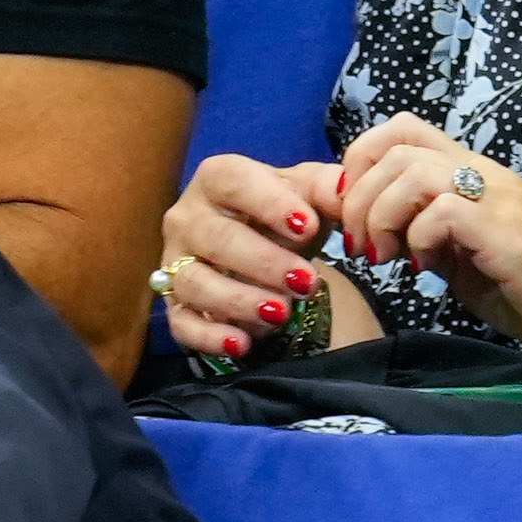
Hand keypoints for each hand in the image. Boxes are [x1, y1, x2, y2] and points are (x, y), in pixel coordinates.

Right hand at [156, 153, 335, 361]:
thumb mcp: (308, 195)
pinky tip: (242, 343)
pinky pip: (182, 323)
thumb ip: (328, 189)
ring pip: (195, 282)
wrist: (263, 245)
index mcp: (216, 178)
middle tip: (306, 282)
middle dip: (263, 261)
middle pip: (215, 237)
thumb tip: (346, 191)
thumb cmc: (280, 214)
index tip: (307, 226)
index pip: (234, 182)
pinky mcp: (175, 304)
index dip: (269, 203)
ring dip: (238, 300)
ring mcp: (175, 263)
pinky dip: (209, 336)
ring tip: (282, 313)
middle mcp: (187, 218)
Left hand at [334, 113, 521, 365]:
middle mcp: (485, 172)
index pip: (402, 130)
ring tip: (387, 256)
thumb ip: (430, 236)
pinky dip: (418, 238)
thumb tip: (382, 233)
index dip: (362, 162)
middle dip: (358, 194)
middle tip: (362, 245)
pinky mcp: (507, 230)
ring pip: (411, 169)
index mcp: (474, 174)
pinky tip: (426, 270)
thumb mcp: (468, 260)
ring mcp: (498, 197)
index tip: (356, 215)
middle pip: (394, 142)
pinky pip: (442, 210)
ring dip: (381, 214)